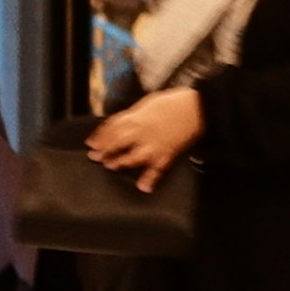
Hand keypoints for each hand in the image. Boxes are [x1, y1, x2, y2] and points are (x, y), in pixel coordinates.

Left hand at [90, 86, 207, 187]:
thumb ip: (134, 114)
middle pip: (117, 143)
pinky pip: (157, 169)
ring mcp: (154, 145)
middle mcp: (142, 133)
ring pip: (132, 157)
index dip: (100, 135)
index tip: (91, 142)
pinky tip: (143, 187)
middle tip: (94, 157)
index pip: (112, 127)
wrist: (198, 108)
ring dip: (121, 163)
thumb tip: (122, 121)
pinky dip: (150, 180)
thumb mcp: (148, 103)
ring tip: (112, 167)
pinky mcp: (166, 155)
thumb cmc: (175, 102)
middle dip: (104, 150)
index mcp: (137, 118)